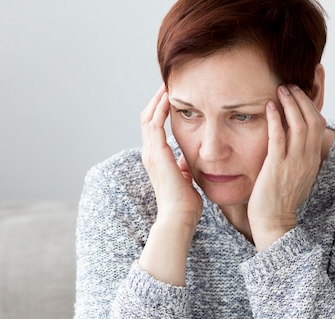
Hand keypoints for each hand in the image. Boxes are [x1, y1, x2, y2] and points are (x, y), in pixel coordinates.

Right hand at [139, 85, 202, 285]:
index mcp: (156, 159)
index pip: (153, 127)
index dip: (160, 110)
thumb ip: (183, 167)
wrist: (179, 218)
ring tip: (167, 85)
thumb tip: (186, 161)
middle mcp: (149, 154)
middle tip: (167, 84)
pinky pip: (155, 124)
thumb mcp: (185, 179)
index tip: (171, 96)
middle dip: (156, 100)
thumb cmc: (185, 204)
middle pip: (147, 118)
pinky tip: (169, 97)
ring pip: (148, 117)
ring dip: (157, 100)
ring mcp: (151, 153)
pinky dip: (160, 109)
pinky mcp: (157, 153)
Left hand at [247, 85, 325, 251]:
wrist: (275, 222)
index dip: (310, 107)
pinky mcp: (277, 167)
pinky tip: (269, 106)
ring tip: (281, 90)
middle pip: (312, 121)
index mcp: (313, 160)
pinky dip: (276, 119)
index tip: (300, 95)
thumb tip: (294, 143)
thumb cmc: (280, 201)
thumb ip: (298, 158)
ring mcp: (293, 163)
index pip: (319, 126)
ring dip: (290, 104)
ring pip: (299, 125)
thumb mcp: (297, 176)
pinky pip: (279, 137)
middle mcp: (307, 159)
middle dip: (302, 100)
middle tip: (290, 86)